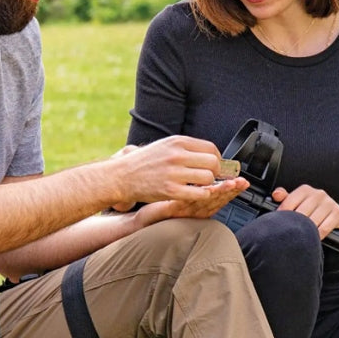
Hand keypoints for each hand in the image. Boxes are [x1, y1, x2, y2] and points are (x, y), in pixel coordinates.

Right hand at [110, 135, 229, 205]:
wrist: (121, 176)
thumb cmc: (144, 163)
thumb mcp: (164, 146)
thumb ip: (185, 149)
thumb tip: (209, 155)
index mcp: (177, 142)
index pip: (211, 148)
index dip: (217, 159)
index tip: (213, 166)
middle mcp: (177, 155)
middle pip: (213, 163)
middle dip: (215, 172)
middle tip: (209, 178)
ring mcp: (174, 173)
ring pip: (208, 178)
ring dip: (208, 185)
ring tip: (199, 186)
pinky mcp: (170, 190)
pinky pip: (199, 193)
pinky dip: (202, 195)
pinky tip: (194, 194)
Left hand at [132, 177, 250, 226]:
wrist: (140, 210)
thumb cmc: (160, 194)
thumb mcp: (180, 184)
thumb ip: (194, 176)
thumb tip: (206, 161)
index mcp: (200, 200)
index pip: (221, 193)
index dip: (232, 187)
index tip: (242, 179)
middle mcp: (196, 207)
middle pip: (218, 198)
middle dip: (231, 189)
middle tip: (241, 182)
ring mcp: (186, 209)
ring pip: (207, 200)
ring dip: (220, 192)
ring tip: (231, 185)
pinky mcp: (174, 209)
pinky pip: (190, 201)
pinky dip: (200, 196)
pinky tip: (208, 190)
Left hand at [272, 184, 338, 238]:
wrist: (335, 216)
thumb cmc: (312, 210)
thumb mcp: (298, 203)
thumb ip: (285, 199)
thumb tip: (276, 194)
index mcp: (305, 189)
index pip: (289, 202)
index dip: (282, 215)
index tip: (279, 224)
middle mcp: (318, 194)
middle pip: (301, 214)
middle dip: (295, 225)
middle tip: (290, 234)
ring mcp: (329, 203)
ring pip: (312, 222)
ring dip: (306, 232)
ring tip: (301, 237)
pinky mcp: (338, 213)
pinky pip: (324, 228)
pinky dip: (318, 235)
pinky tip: (314, 238)